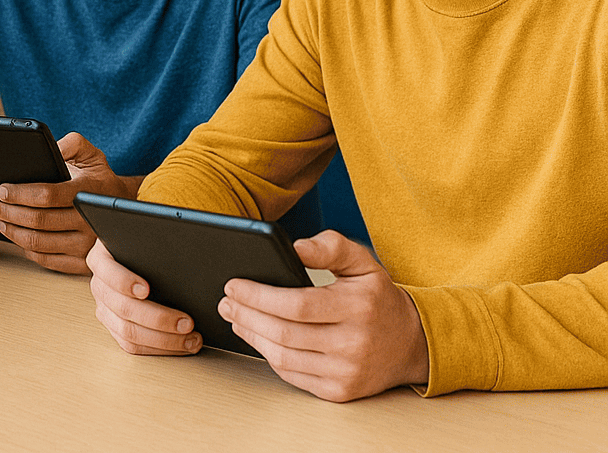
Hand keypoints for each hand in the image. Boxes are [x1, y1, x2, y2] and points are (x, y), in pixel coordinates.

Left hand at [0, 132, 134, 273]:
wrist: (120, 206)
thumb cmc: (99, 179)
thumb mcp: (89, 154)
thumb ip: (70, 144)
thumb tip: (50, 146)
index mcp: (89, 193)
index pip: (48, 195)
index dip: (20, 194)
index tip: (2, 190)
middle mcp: (90, 222)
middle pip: (39, 221)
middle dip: (10, 212)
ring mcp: (87, 246)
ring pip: (39, 243)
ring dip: (13, 232)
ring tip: (1, 221)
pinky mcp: (82, 263)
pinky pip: (47, 260)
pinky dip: (27, 250)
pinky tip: (18, 238)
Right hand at [87, 237, 201, 355]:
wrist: (134, 258)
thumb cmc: (142, 247)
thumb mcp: (143, 237)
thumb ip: (153, 242)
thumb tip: (178, 247)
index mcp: (101, 259)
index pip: (107, 272)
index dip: (124, 281)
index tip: (146, 289)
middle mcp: (99, 286)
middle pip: (122, 308)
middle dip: (158, 318)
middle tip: (186, 321)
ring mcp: (105, 310)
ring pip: (128, 332)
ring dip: (164, 339)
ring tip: (190, 337)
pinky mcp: (115, 328)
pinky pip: (132, 346)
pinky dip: (159, 349)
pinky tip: (181, 344)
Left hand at [218, 231, 429, 401]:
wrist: (413, 344)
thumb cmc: (378, 298)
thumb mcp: (363, 262)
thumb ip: (330, 247)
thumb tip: (294, 246)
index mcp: (358, 307)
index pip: (296, 304)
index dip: (258, 296)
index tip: (233, 285)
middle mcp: (354, 343)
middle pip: (284, 333)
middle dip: (246, 315)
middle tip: (226, 302)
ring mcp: (347, 372)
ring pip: (283, 358)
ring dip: (252, 336)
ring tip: (235, 318)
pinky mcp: (340, 392)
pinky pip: (292, 376)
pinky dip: (269, 356)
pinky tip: (258, 338)